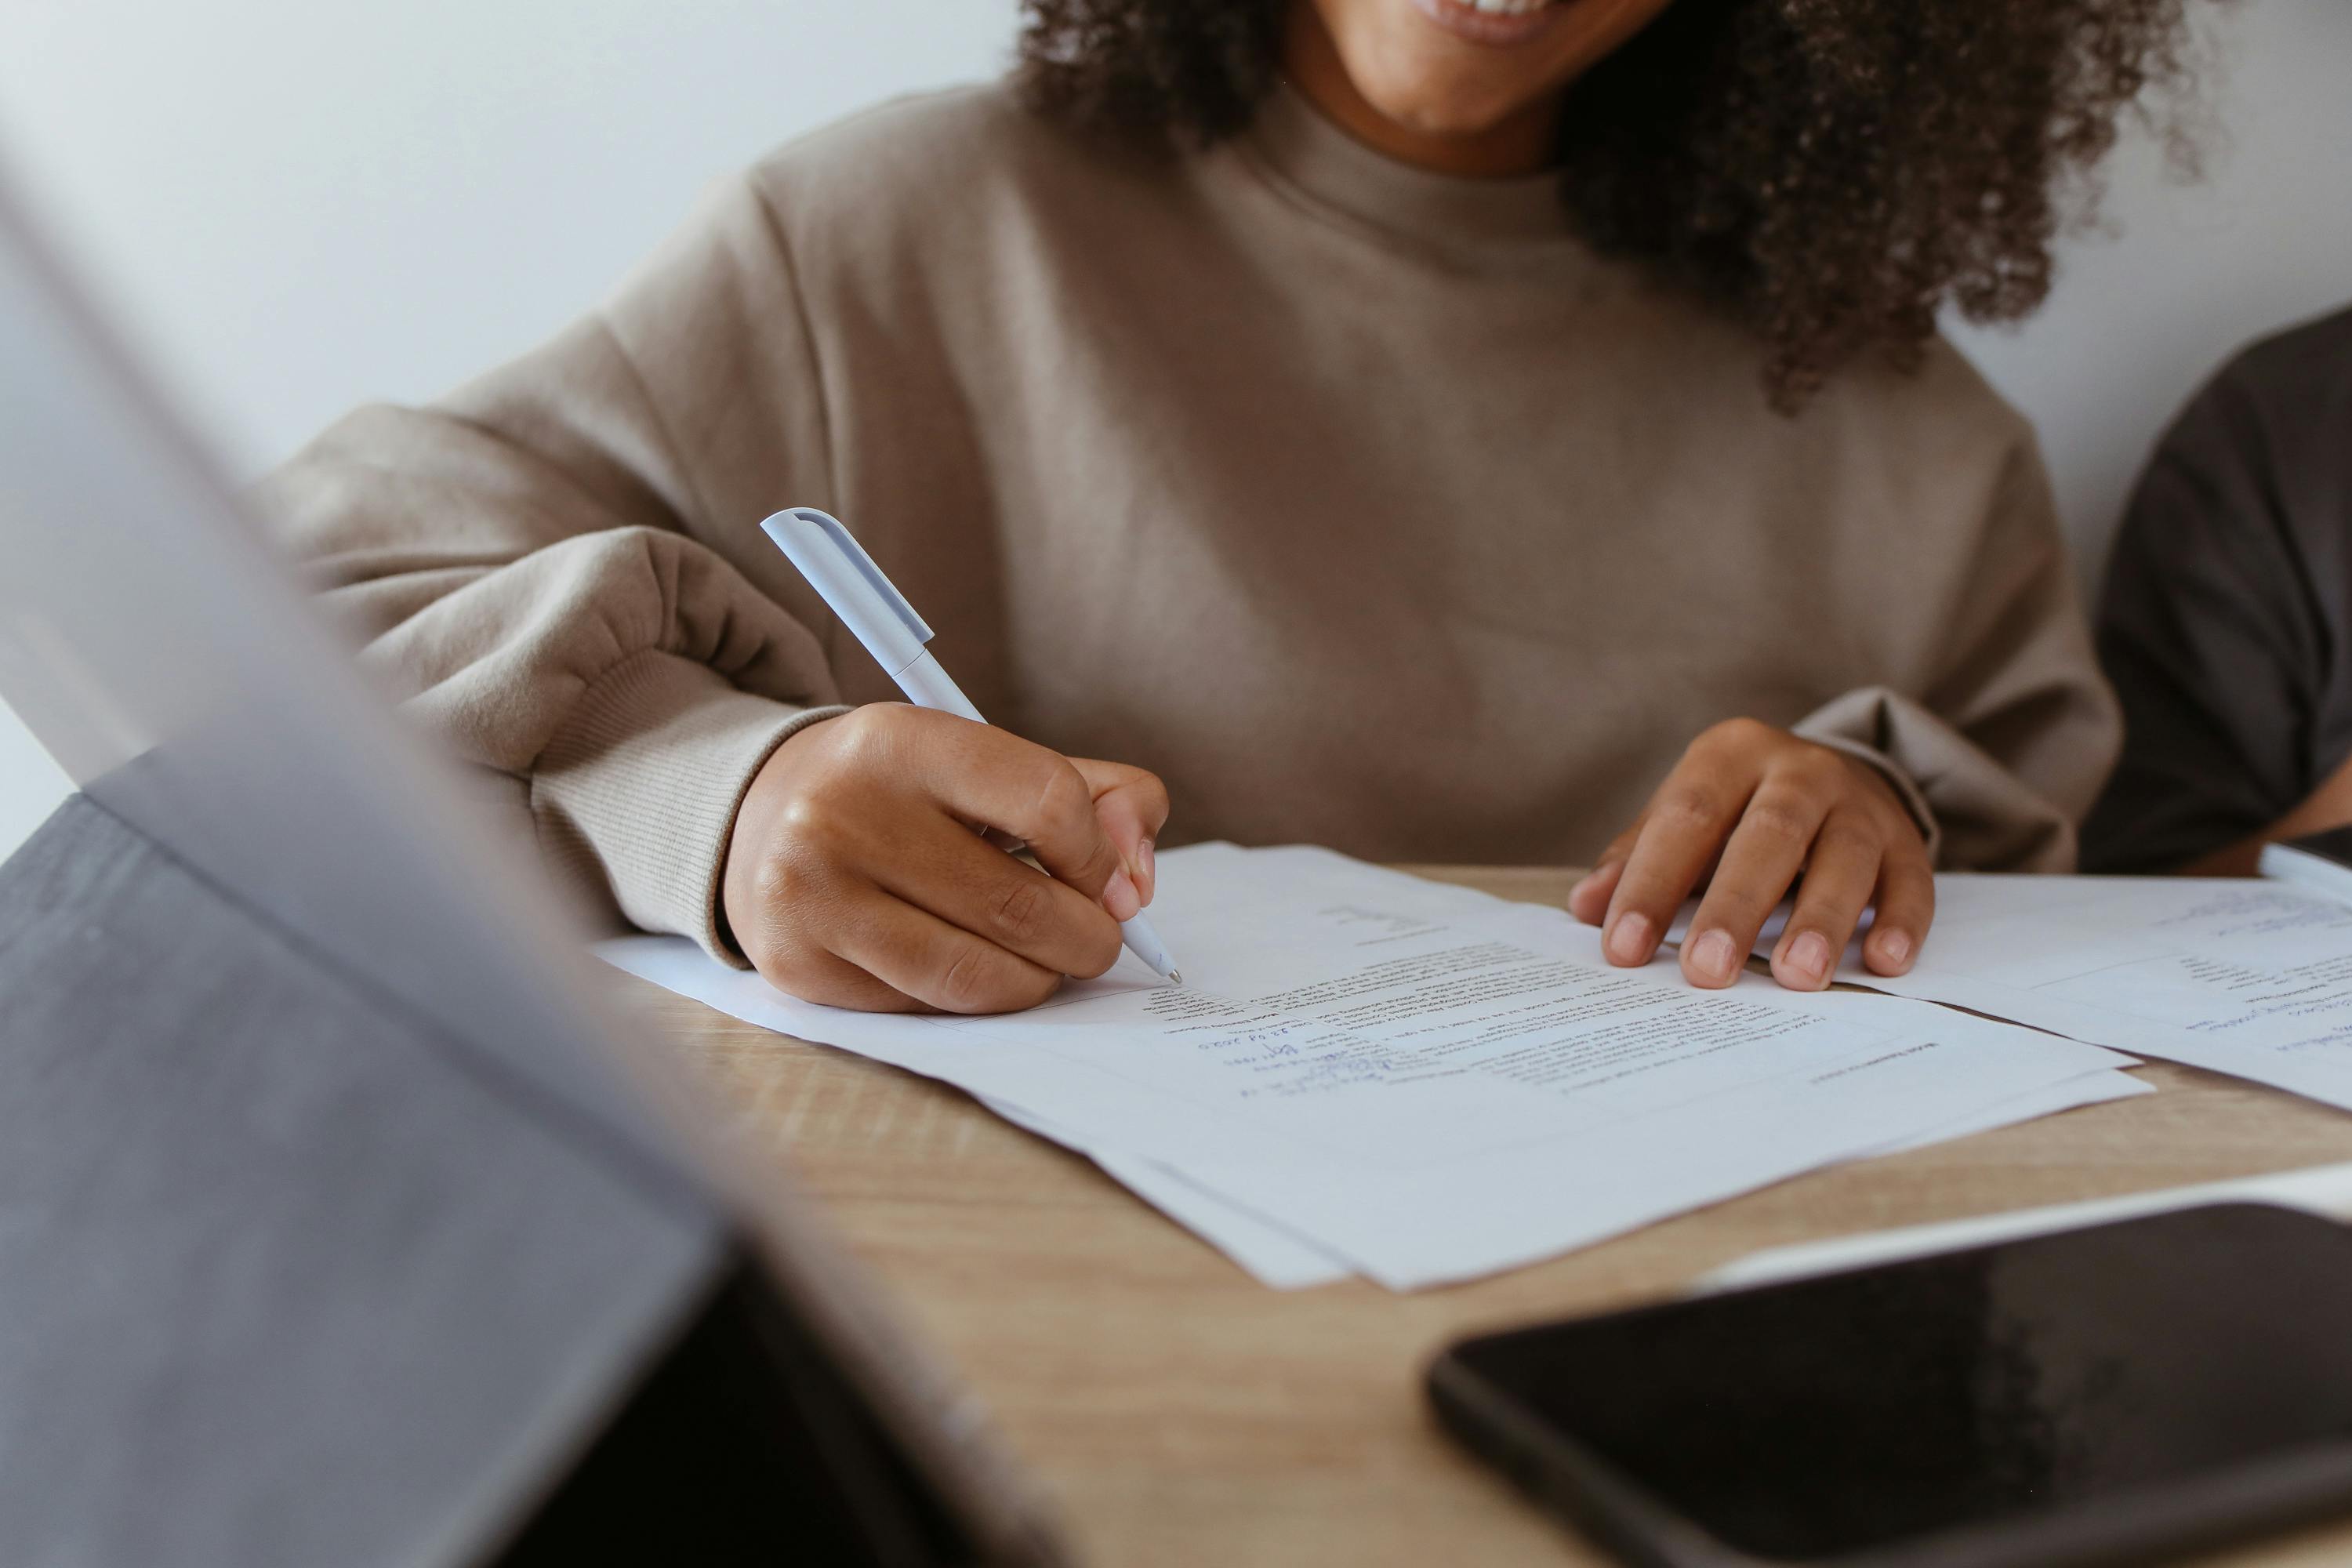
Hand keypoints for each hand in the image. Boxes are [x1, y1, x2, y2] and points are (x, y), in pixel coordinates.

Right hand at [721, 704, 1167, 1012]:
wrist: (758, 817)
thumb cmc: (904, 793)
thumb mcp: (987, 761)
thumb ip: (1095, 797)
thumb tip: (1136, 883)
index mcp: (901, 743)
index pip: (1050, 804)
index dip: (1100, 856)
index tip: (1106, 878)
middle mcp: (842, 814)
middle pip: (1021, 907)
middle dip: (1086, 937)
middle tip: (1094, 939)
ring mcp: (812, 898)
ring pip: (978, 976)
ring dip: (1039, 981)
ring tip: (1043, 961)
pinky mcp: (800, 968)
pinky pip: (928, 1009)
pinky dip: (973, 1000)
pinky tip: (969, 967)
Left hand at [1566, 718, 1931, 991]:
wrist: (1829, 776)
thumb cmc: (1736, 809)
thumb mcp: (1685, 815)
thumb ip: (1638, 857)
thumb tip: (1585, 908)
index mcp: (1730, 754)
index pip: (1686, 818)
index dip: (1652, 884)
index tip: (1624, 950)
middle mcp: (1800, 770)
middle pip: (1768, 835)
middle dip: (1736, 907)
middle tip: (1707, 972)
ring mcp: (1859, 803)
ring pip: (1843, 858)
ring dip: (1821, 920)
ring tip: (1796, 977)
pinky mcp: (1905, 841)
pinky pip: (1912, 880)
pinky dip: (1900, 922)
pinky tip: (1884, 962)